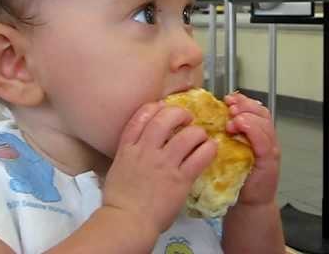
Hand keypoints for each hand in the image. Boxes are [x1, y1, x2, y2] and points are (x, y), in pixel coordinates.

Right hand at [102, 102, 217, 234]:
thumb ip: (129, 154)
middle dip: (179, 113)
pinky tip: (211, 148)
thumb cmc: (119, 200)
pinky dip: (208, 148)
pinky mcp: (180, 178)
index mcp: (128, 147)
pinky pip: (200, 156)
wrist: (127, 220)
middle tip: (186, 118)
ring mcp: (163, 163)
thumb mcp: (117, 168)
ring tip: (201, 135)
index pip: (141, 116)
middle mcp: (146, 150)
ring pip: (187, 135)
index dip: (155, 107)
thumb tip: (139, 148)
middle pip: (164, 118)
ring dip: (197, 131)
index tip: (163, 107)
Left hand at [224, 92, 280, 205]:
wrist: (247, 202)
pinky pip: (264, 142)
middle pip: (261, 112)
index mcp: (255, 132)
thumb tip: (205, 116)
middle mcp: (265, 138)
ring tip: (233, 119)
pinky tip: (241, 127)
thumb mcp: (226, 149)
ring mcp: (269, 149)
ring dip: (247, 117)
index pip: (254, 108)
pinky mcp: (269, 162)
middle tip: (230, 106)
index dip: (242, 100)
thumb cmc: (234, 176)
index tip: (227, 98)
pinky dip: (253, 132)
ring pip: (264, 124)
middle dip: (245, 106)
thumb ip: (222, 133)